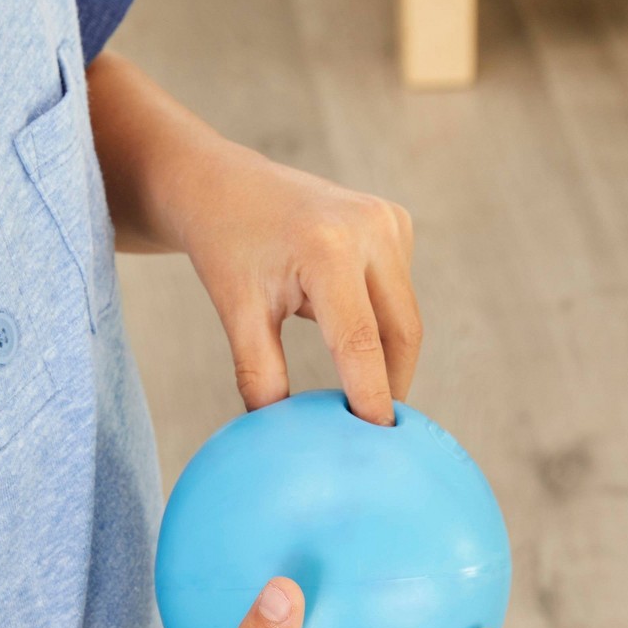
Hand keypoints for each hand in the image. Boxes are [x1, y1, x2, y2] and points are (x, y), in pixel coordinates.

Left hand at [180, 145, 422, 424]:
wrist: (222, 184)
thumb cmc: (225, 248)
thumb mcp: (237, 313)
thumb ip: (261, 377)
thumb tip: (285, 437)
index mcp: (328, 249)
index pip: (362, 343)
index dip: (373, 397)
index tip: (378, 443)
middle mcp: (370, 228)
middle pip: (400, 331)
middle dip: (391, 384)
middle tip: (375, 432)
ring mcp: (388, 220)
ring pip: (404, 315)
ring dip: (387, 356)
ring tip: (362, 396)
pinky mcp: (394, 221)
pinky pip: (398, 292)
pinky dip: (382, 323)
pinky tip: (352, 336)